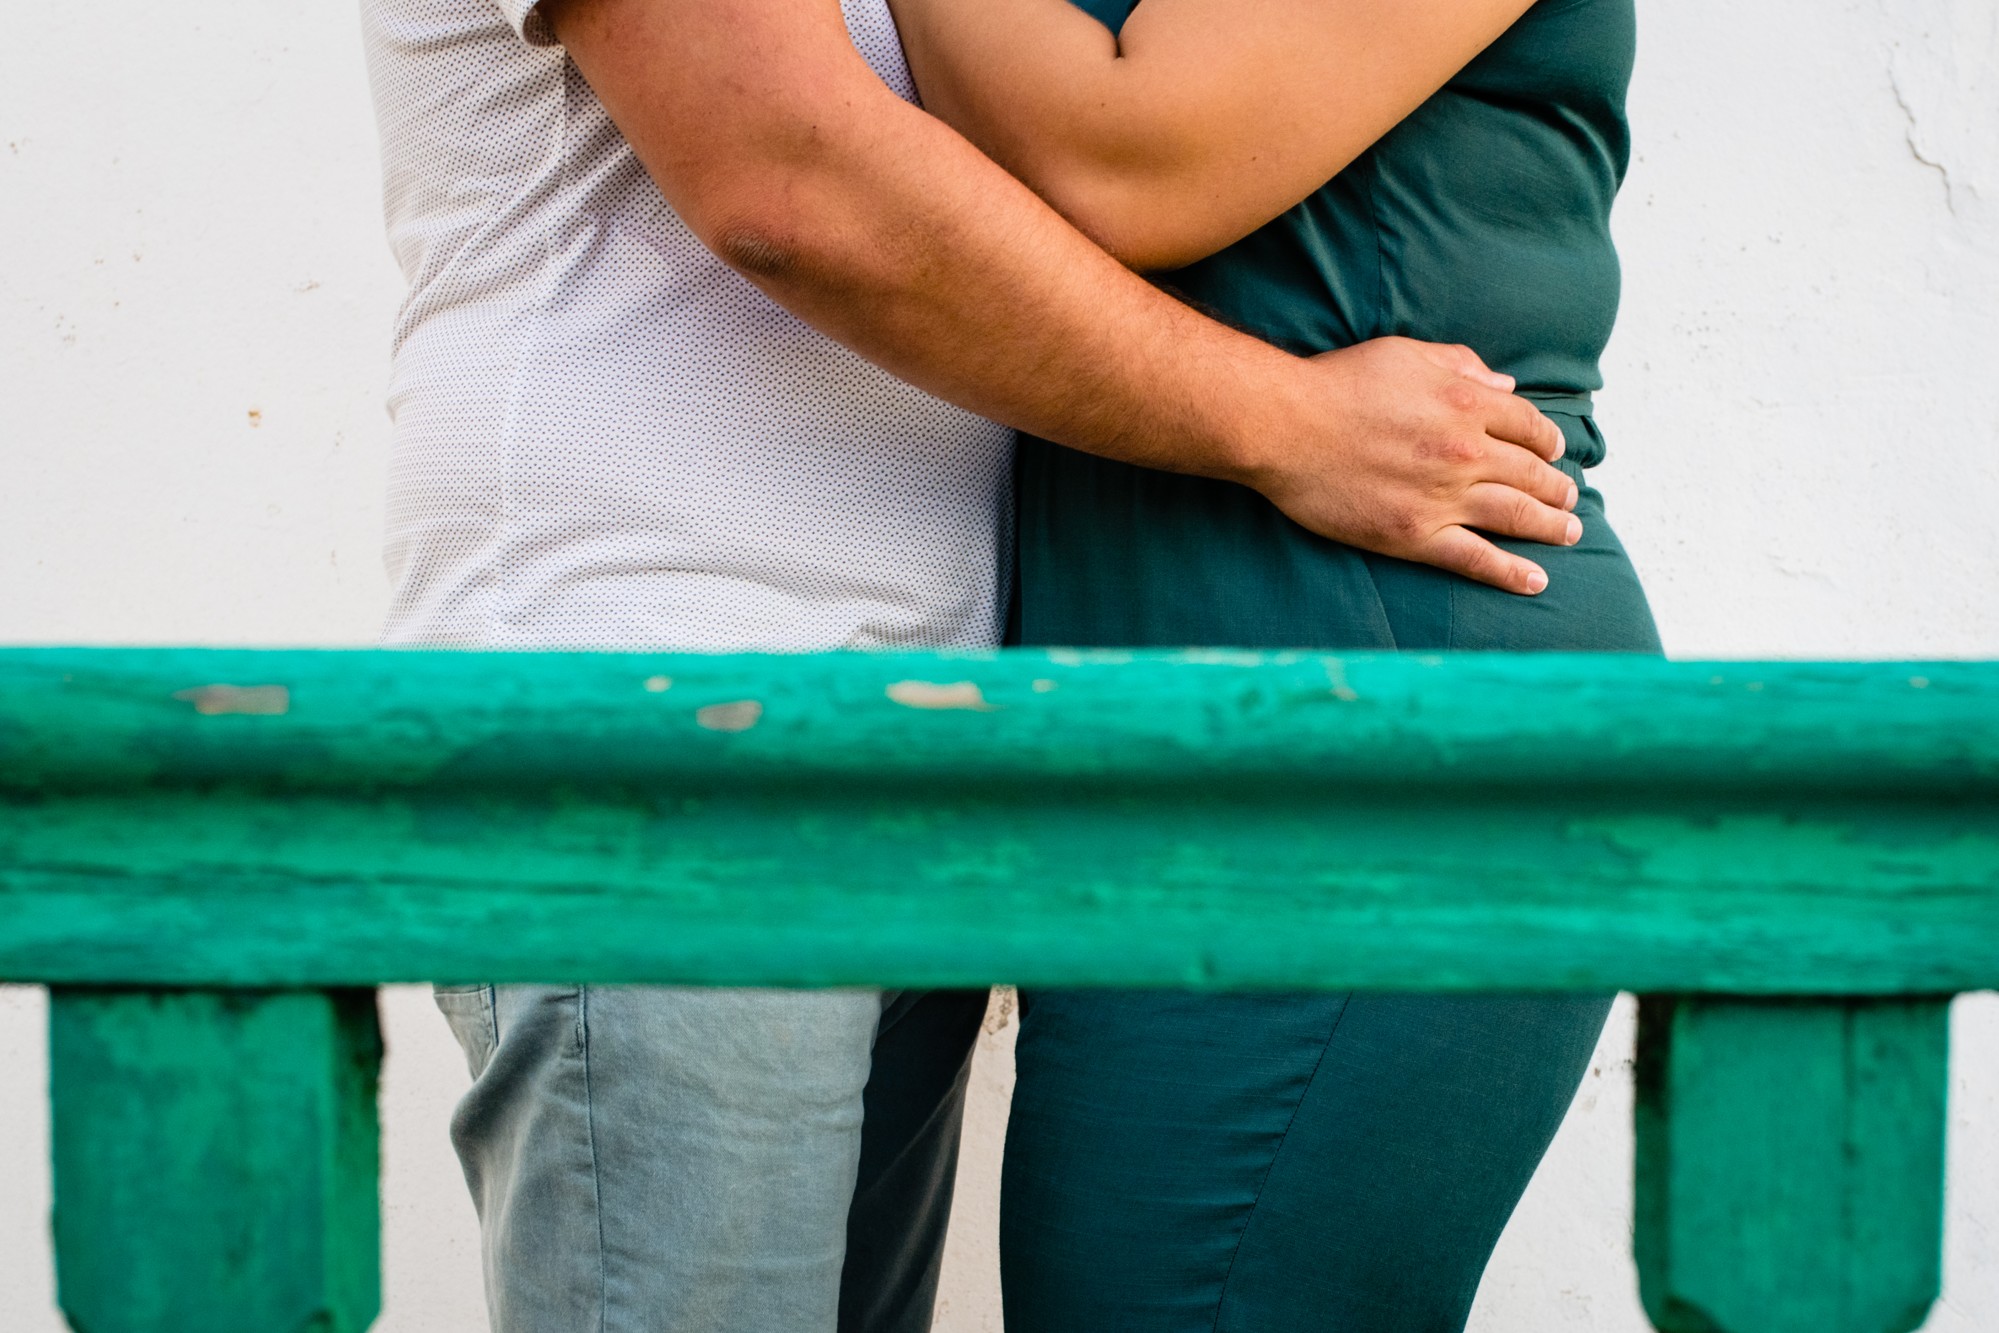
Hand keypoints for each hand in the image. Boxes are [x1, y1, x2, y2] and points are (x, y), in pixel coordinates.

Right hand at [1236, 337, 1579, 594]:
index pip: (1529, 426)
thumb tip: (1504, 385)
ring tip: (1570, 533)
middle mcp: (1465, 452)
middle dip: (1558, 488)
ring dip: (1551, 526)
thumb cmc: (1338, 383)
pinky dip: (1511, 571)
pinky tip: (1536, 580)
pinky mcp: (1415, 536)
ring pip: (1516, 516)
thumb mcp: (1405, 354)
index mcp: (1466, 403)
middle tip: (1570, 498)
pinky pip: (1476, 558)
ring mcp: (1443, 498)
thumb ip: (1461, 366)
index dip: (1548, 440)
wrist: (1286, 426)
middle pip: (1531, 473)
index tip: (1554, 452)